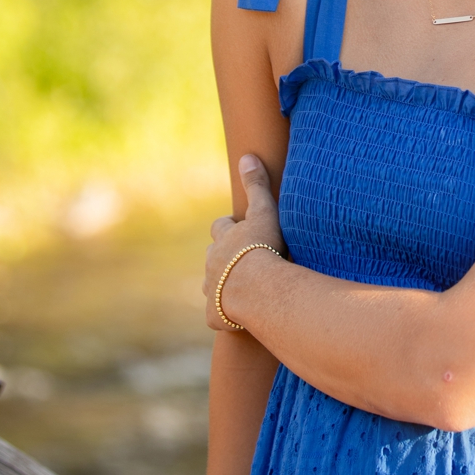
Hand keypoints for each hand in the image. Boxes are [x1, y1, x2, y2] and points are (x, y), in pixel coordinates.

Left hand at [202, 154, 287, 330]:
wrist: (258, 289)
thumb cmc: (264, 248)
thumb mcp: (264, 212)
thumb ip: (257, 185)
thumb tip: (247, 156)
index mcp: (223, 239)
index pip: (221, 227)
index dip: (230, 228)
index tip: (241, 230)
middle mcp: (211, 263)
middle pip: (213, 256)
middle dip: (224, 257)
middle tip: (242, 262)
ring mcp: (211, 290)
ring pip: (211, 285)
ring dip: (223, 285)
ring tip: (242, 290)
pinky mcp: (214, 315)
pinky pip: (216, 315)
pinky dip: (224, 315)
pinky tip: (238, 318)